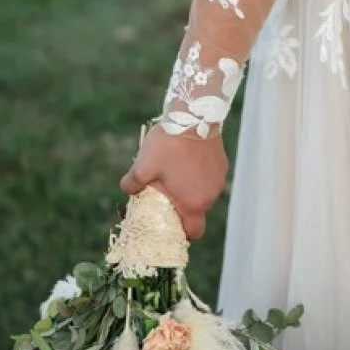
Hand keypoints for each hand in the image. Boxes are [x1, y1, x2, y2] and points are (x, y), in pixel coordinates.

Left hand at [120, 124, 228, 241]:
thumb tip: (127, 190)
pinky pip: (210, 178)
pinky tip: (188, 160)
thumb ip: (131, 185)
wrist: (194, 116)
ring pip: (205, 194)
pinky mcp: (223, 164)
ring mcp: (219, 180)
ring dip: (193, 190)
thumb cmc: (167, 146)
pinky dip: (201, 176)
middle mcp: (210, 196)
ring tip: (177, 173)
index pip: (193, 232)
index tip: (170, 225)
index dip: (182, 234)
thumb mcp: (142, 167)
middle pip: (198, 213)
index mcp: (193, 203)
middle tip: (168, 194)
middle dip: (184, 208)